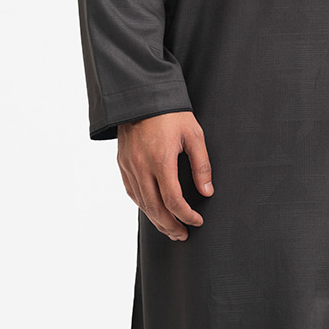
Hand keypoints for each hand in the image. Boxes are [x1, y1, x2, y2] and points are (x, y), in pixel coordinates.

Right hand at [117, 111, 213, 240]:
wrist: (142, 94)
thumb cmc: (171, 112)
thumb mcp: (194, 134)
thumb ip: (201, 165)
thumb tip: (207, 191)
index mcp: (161, 160)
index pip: (173, 200)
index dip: (186, 215)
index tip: (197, 221)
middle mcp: (141, 166)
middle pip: (155, 208)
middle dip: (171, 225)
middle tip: (183, 235)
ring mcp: (129, 166)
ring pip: (142, 203)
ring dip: (156, 220)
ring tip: (170, 229)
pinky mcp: (122, 163)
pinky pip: (132, 191)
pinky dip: (143, 205)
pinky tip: (152, 210)